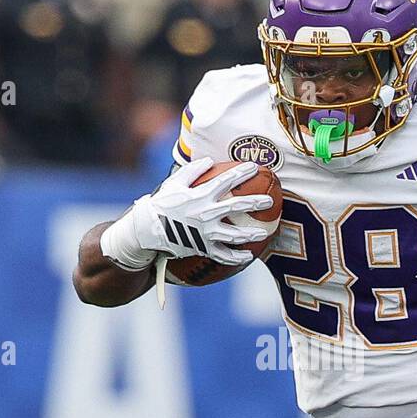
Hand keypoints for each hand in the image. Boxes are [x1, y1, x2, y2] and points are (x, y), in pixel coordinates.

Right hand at [101, 156, 274, 270]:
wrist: (147, 230)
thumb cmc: (161, 204)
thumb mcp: (174, 183)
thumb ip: (192, 170)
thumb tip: (209, 160)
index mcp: (200, 195)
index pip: (226, 181)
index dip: (242, 173)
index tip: (256, 168)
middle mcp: (206, 214)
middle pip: (237, 206)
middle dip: (256, 203)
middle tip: (270, 201)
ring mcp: (206, 233)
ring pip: (234, 234)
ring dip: (251, 233)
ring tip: (263, 232)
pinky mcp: (203, 248)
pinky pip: (223, 255)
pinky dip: (236, 257)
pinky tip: (248, 257)